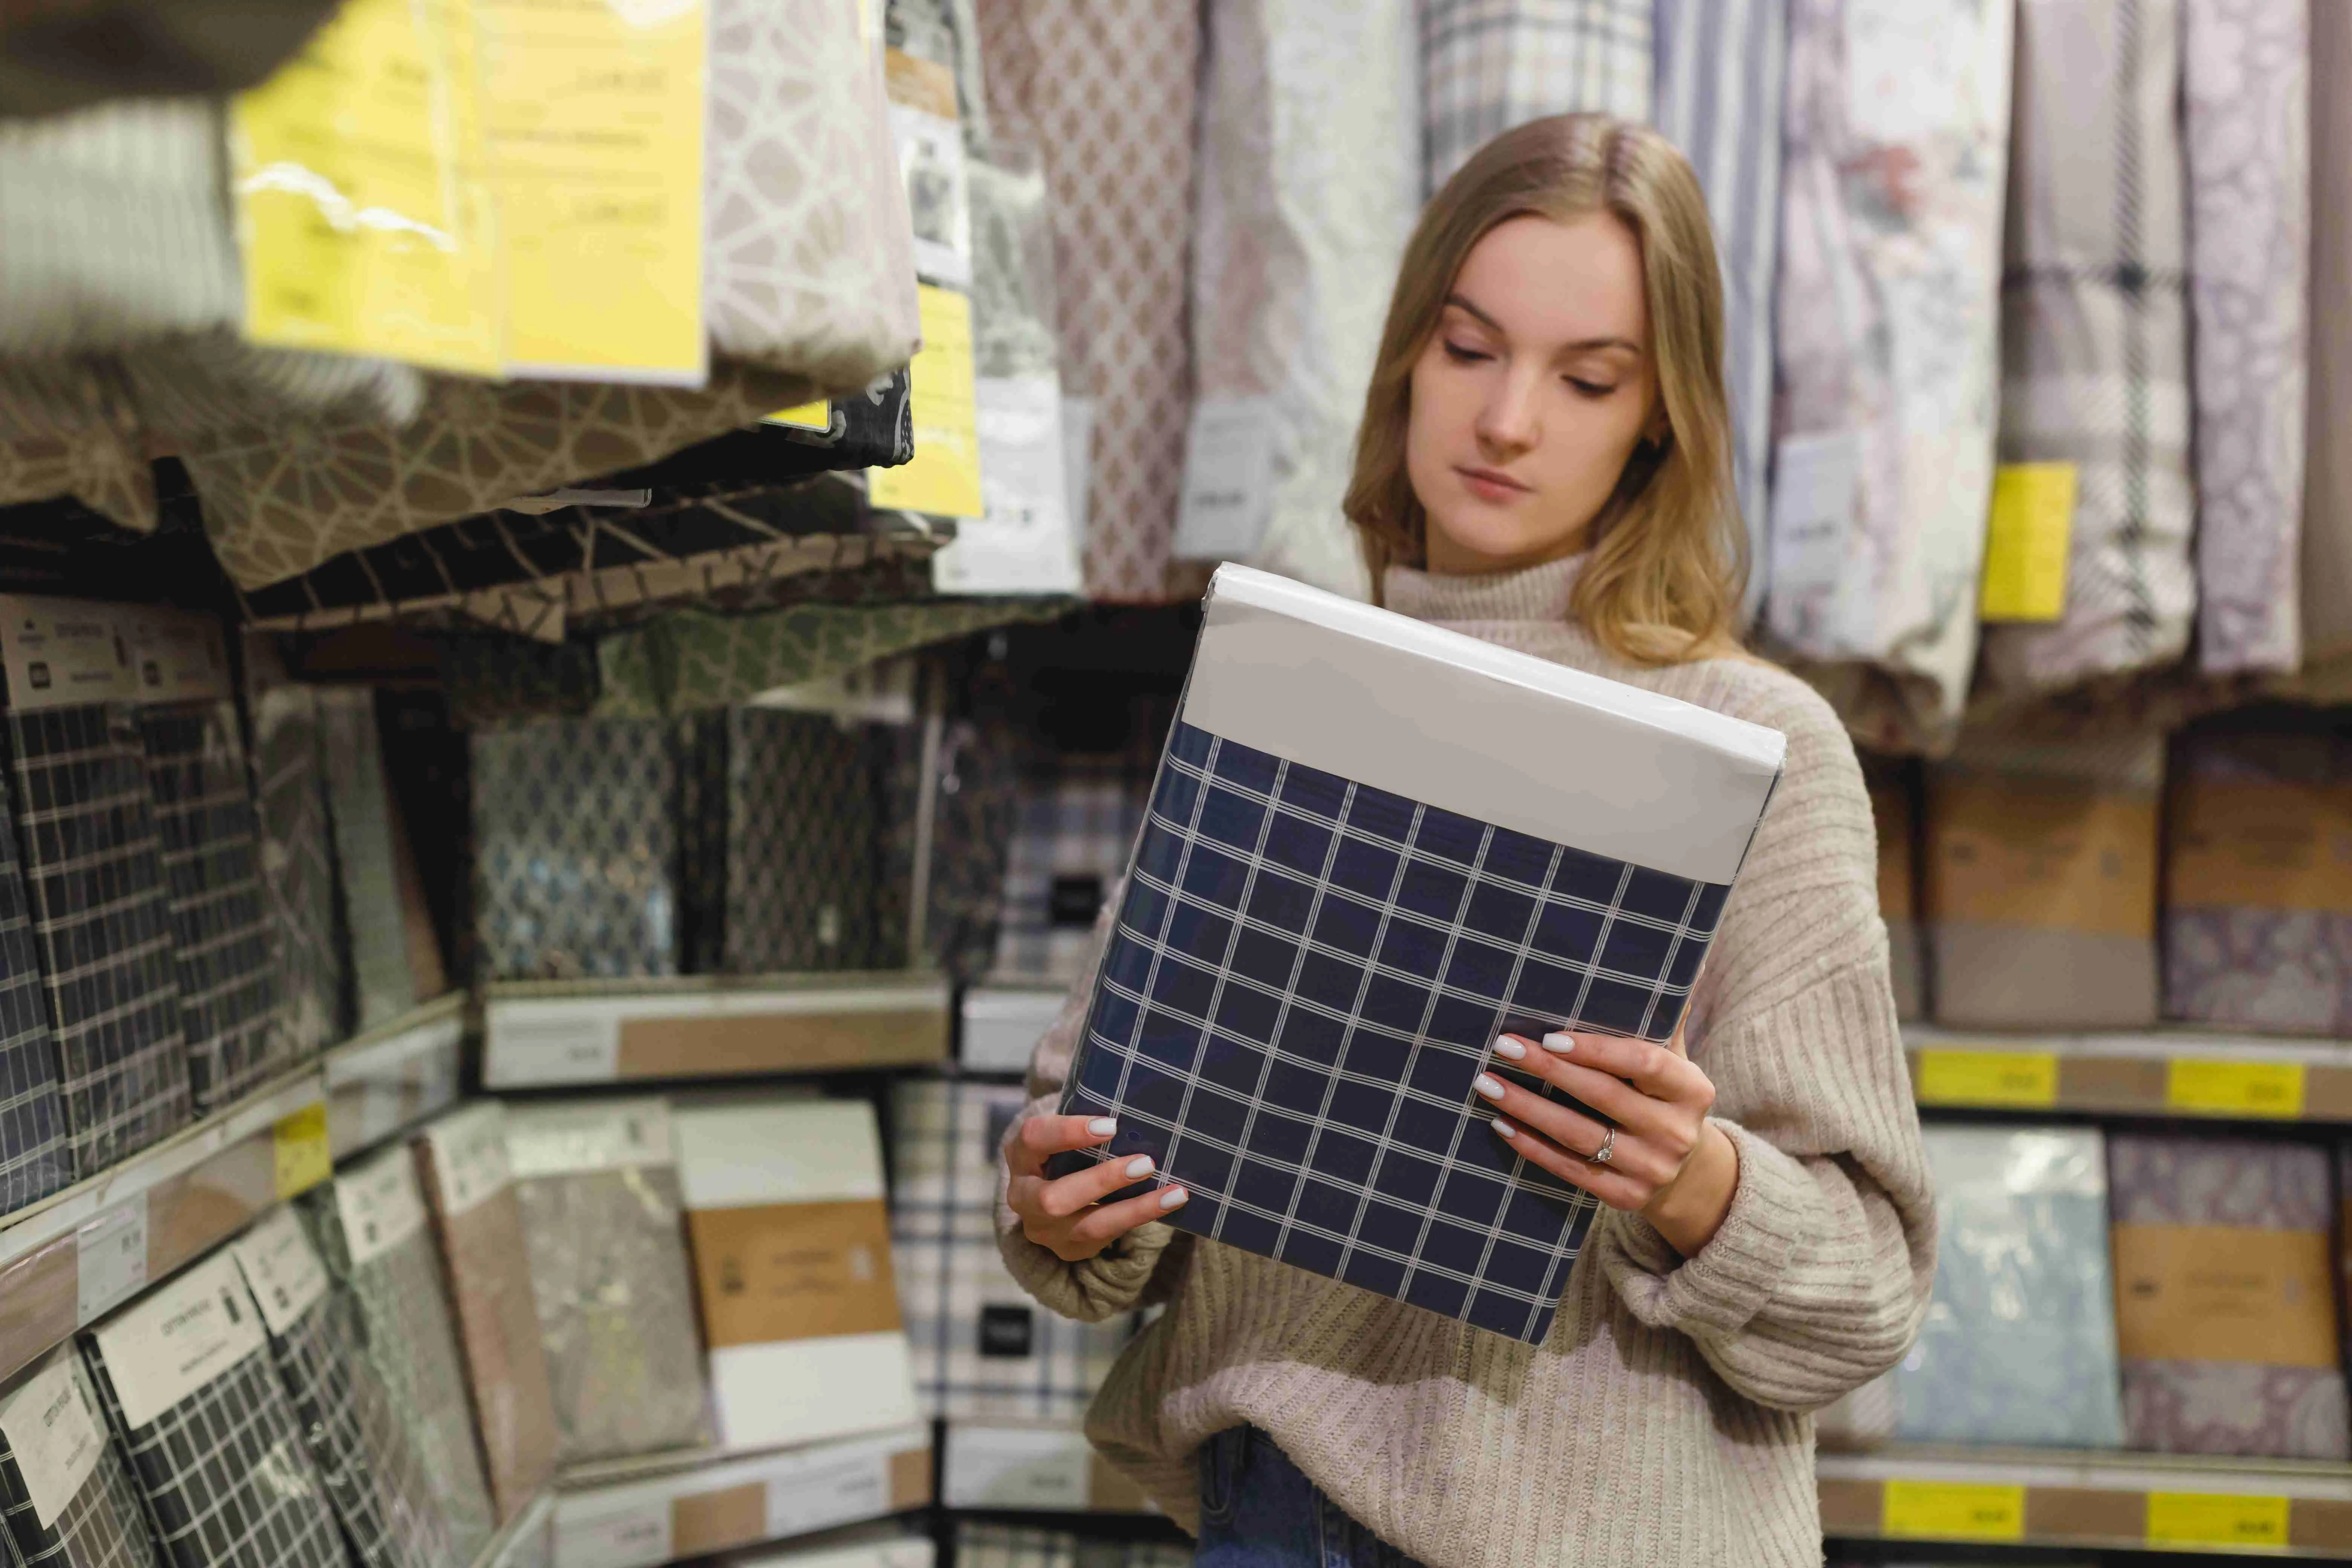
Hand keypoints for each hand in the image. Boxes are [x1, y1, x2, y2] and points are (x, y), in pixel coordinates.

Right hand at [1005, 1114, 1190, 1261]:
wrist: (1050, 1193)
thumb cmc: (1067, 1150)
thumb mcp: (1066, 1133)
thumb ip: (1088, 1123)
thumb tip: (1139, 1106)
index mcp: (1020, 1156)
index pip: (1033, 1139)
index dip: (1068, 1132)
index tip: (1111, 1125)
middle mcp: (1023, 1197)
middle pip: (1052, 1198)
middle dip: (1102, 1181)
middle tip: (1145, 1163)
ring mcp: (1043, 1229)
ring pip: (1087, 1227)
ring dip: (1134, 1209)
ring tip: (1173, 1193)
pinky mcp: (1068, 1249)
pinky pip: (1107, 1239)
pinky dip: (1140, 1218)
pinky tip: (1170, 1203)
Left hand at [1475, 1027, 1739, 1256]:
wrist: (1683, 1171)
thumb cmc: (1663, 1097)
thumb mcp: (1673, 1061)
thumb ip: (1663, 1017)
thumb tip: (1680, 959)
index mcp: (1691, 1090)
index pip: (1643, 1062)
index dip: (1596, 1049)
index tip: (1550, 1037)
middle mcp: (1676, 1132)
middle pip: (1603, 1096)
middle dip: (1548, 1070)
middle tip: (1503, 1046)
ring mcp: (1651, 1169)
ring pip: (1579, 1135)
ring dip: (1528, 1108)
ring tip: (1488, 1083)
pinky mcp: (1625, 1197)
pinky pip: (1570, 1170)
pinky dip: (1533, 1146)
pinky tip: (1501, 1124)